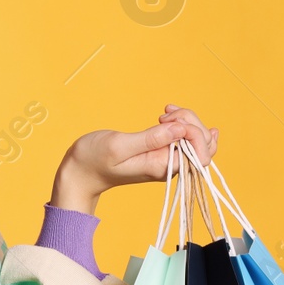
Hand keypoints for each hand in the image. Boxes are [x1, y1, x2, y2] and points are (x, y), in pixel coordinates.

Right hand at [51, 104, 217, 214]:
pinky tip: (168, 114)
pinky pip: (183, 139)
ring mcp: (166, 160)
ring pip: (195, 139)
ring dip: (186, 120)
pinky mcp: (160, 153)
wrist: (81, 172)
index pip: (201, 154)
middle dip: (191, 122)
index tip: (169, 120)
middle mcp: (169, 166)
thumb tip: (180, 129)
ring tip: (165, 112)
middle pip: (202, 145)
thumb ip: (151, 138)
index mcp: (162, 168)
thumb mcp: (120, 145)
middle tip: (165, 113)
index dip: (195, 132)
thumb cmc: (94, 160)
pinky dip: (180, 122)